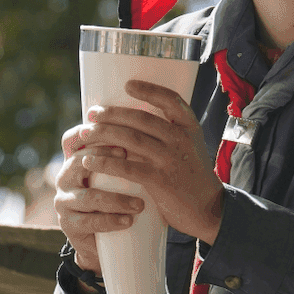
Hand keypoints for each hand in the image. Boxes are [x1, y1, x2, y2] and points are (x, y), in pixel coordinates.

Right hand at [54, 125, 144, 277]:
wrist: (105, 238)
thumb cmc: (117, 196)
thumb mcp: (118, 172)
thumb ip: (126, 152)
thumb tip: (157, 123)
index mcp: (75, 159)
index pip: (74, 139)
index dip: (93, 137)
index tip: (123, 146)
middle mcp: (65, 176)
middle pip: (79, 162)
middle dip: (106, 161)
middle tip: (135, 165)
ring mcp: (64, 201)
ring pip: (88, 197)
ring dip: (116, 200)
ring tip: (140, 205)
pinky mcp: (68, 224)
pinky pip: (88, 221)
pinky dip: (110, 221)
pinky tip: (128, 221)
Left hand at [77, 79, 224, 244]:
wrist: (208, 209)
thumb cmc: (191, 176)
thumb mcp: (189, 148)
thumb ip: (167, 135)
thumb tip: (129, 122)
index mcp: (189, 127)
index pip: (170, 100)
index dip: (149, 90)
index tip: (128, 84)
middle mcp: (181, 139)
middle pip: (141, 118)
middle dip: (112, 113)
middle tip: (91, 113)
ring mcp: (171, 160)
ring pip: (131, 139)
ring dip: (104, 134)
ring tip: (85, 133)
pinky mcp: (160, 181)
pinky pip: (127, 167)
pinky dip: (105, 162)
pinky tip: (89, 161)